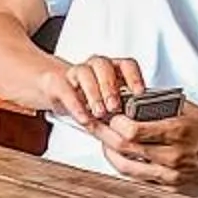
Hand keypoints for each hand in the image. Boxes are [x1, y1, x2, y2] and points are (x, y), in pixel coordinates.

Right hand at [27, 55, 144, 130]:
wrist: (60, 95)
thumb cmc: (92, 102)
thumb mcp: (111, 109)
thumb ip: (122, 116)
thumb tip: (137, 133)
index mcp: (114, 69)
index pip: (127, 65)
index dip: (134, 77)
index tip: (139, 93)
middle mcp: (95, 67)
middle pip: (104, 66)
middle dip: (110, 87)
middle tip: (115, 107)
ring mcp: (77, 72)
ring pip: (84, 72)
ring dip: (94, 94)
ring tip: (100, 113)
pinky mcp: (59, 83)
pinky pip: (66, 90)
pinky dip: (76, 105)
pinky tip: (84, 118)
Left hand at [98, 100, 197, 197]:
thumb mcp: (191, 111)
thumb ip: (162, 104)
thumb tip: (132, 96)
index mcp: (179, 132)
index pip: (133, 131)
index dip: (115, 122)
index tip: (110, 113)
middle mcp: (173, 156)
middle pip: (124, 148)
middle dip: (104, 134)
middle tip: (95, 123)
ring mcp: (170, 175)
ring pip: (126, 167)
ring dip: (109, 152)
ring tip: (104, 139)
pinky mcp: (168, 188)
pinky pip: (138, 178)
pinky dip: (125, 166)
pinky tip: (120, 155)